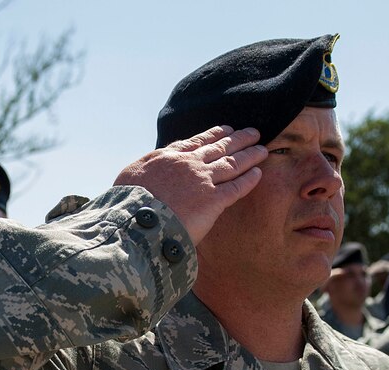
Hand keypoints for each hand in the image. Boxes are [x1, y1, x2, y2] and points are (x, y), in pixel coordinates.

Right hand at [113, 126, 266, 244]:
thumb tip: (145, 175)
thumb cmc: (126, 204)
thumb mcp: (129, 178)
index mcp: (167, 157)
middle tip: (253, 133)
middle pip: (219, 148)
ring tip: (262, 149)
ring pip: (232, 164)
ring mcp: (202, 181)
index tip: (226, 130)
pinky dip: (249, 179)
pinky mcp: (213, 201)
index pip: (195, 142)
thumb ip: (144, 172)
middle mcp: (189, 164)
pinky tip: (258, 173)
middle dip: (238, 139)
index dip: (214, 135)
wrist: (136, 221)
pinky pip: (236, 187)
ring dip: (249, 155)